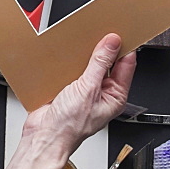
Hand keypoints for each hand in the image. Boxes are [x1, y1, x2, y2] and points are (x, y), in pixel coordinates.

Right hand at [0, 34, 135, 168]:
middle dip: (102, 50)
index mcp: (115, 96)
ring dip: (83, 56)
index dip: (123, 47)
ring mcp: (84, 90)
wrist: (43, 136)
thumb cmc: (69, 127)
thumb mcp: (88, 89)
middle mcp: (101, 93)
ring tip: (80, 47)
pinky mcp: (67, 88)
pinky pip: (71, 70)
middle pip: (107, 63)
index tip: (117, 32)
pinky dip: (68, 63)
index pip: (126, 65)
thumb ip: (100, 63)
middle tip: (98, 35)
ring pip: (88, 65)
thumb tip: (112, 44)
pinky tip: (65, 58)